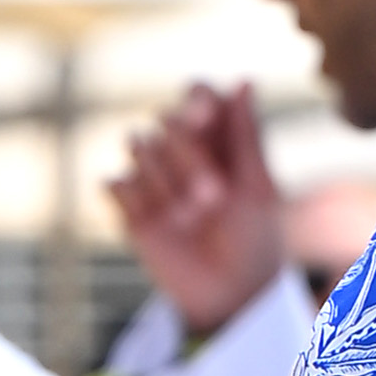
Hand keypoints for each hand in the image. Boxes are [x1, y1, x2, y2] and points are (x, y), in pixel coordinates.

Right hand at [110, 79, 288, 343]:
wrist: (230, 296)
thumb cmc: (256, 241)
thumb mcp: (258, 188)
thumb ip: (247, 135)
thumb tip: (243, 79)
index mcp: (218, 139)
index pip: (197, 96)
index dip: (196, 102)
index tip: (203, 118)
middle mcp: (181, 149)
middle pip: (167, 120)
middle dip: (190, 158)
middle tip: (212, 199)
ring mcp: (152, 174)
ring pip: (139, 145)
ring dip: (166, 181)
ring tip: (190, 218)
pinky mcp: (127, 204)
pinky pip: (116, 181)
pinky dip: (137, 199)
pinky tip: (159, 221)